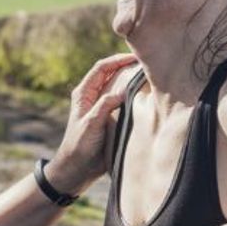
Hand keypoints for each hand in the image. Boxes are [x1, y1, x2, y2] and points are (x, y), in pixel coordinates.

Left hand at [49, 53, 137, 192]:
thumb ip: (104, 106)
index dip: (118, 59)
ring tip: (149, 75)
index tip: (135, 56)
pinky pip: (122, 101)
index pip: (101, 67)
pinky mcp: (109, 117)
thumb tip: (123, 91)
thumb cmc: (79, 146)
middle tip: (146, 62)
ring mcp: (101, 106)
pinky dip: (133, 96)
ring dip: (131, 79)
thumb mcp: (91, 124)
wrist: (77, 169)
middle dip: (127, 65)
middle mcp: (92, 96)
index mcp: (84, 93)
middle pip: (111, 73)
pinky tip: (145, 96)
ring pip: (118, 86)